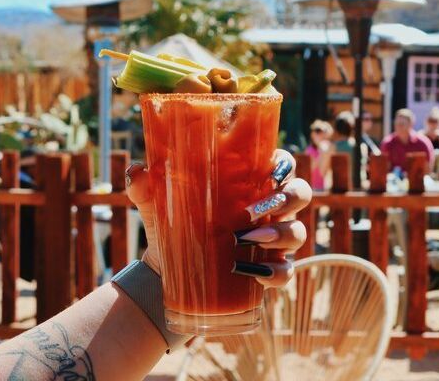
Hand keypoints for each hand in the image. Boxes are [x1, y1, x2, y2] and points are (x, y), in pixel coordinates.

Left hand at [126, 149, 310, 287]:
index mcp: (252, 182)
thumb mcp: (156, 203)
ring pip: (298, 233)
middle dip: (288, 198)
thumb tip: (138, 171)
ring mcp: (275, 240)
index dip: (286, 163)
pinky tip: (256, 275)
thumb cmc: (172, 223)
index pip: (283, 163)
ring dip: (281, 235)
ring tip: (247, 240)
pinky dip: (276, 274)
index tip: (272, 168)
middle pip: (300, 194)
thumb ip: (145, 186)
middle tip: (254, 209)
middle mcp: (271, 208)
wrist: (168, 271)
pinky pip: (286, 272)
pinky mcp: (270, 269)